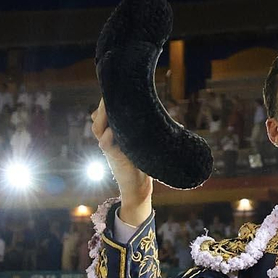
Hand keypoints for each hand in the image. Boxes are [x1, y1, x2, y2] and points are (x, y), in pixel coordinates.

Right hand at [90, 100, 152, 225]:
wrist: (140, 186)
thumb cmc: (146, 164)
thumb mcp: (149, 144)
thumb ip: (156, 132)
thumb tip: (180, 125)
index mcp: (114, 133)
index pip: (103, 114)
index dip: (106, 103)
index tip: (115, 91)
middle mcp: (108, 138)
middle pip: (97, 118)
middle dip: (103, 105)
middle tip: (111, 95)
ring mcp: (109, 148)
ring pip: (98, 128)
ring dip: (102, 116)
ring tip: (110, 106)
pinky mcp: (113, 157)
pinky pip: (105, 143)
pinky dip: (108, 136)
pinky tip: (113, 130)